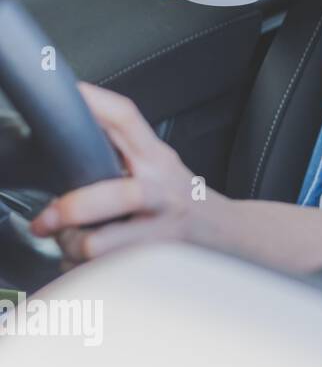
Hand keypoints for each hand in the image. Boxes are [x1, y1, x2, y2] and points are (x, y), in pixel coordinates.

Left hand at [29, 83, 229, 263]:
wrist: (231, 235)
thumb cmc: (185, 200)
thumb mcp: (162, 164)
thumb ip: (124, 147)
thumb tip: (69, 130)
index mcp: (158, 158)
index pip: (127, 119)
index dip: (95, 103)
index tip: (67, 95)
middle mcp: (163, 189)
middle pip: (119, 196)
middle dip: (73, 210)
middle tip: (45, 221)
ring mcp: (164, 228)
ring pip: (102, 244)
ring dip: (72, 248)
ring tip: (69, 245)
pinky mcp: (160, 260)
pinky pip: (105, 271)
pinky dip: (84, 271)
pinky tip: (87, 264)